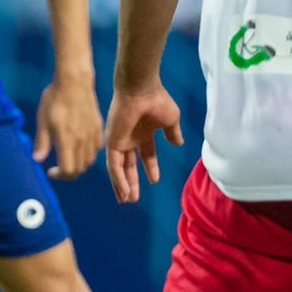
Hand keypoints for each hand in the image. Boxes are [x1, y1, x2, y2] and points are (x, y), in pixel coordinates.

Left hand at [33, 72, 102, 180]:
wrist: (74, 82)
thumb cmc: (54, 100)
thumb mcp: (43, 121)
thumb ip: (41, 142)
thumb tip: (37, 160)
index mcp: (67, 140)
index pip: (69, 170)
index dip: (59, 175)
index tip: (50, 171)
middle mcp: (82, 141)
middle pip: (80, 168)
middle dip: (69, 173)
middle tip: (58, 167)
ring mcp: (92, 134)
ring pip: (90, 160)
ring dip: (79, 164)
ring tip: (68, 157)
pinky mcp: (98, 127)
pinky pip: (97, 148)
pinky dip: (89, 153)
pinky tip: (80, 146)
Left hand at [105, 81, 184, 204]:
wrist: (141, 91)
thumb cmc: (157, 101)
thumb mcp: (171, 119)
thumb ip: (173, 133)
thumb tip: (179, 144)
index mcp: (144, 133)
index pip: (146, 155)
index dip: (151, 167)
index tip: (155, 180)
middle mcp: (130, 139)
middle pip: (129, 166)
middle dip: (132, 182)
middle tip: (133, 199)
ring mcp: (120, 142)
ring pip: (119, 169)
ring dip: (123, 185)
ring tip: (127, 200)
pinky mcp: (112, 143)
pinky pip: (114, 166)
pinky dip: (118, 180)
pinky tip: (123, 192)